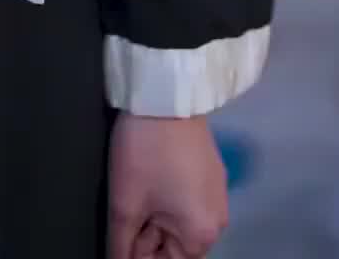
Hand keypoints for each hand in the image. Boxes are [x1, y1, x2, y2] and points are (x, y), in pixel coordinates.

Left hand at [107, 113, 229, 258]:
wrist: (166, 95)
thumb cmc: (145, 153)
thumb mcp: (125, 204)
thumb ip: (121, 245)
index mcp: (202, 235)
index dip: (136, 255)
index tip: (120, 235)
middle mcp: (218, 220)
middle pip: (175, 245)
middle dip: (146, 237)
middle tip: (123, 213)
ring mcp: (217, 192)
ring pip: (180, 221)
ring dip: (155, 218)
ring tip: (133, 195)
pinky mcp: (210, 170)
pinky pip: (188, 199)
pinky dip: (167, 199)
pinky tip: (148, 181)